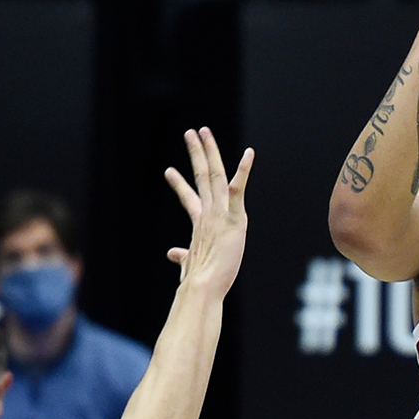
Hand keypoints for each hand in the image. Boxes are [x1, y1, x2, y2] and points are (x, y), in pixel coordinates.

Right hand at [163, 127, 254, 296]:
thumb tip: (173, 254)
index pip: (189, 198)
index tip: (169, 171)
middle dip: (196, 153)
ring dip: (210, 151)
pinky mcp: (233, 217)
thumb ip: (182, 256)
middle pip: (201, 176)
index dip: (179, 184)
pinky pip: (237, 189)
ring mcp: (219, 213)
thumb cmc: (199, 279)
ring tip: (203, 131)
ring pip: (214, 175)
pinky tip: (249, 153)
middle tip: (191, 133)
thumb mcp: (190, 263)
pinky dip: (243, 170)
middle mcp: (208, 213)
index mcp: (200, 223)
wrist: (203, 286)